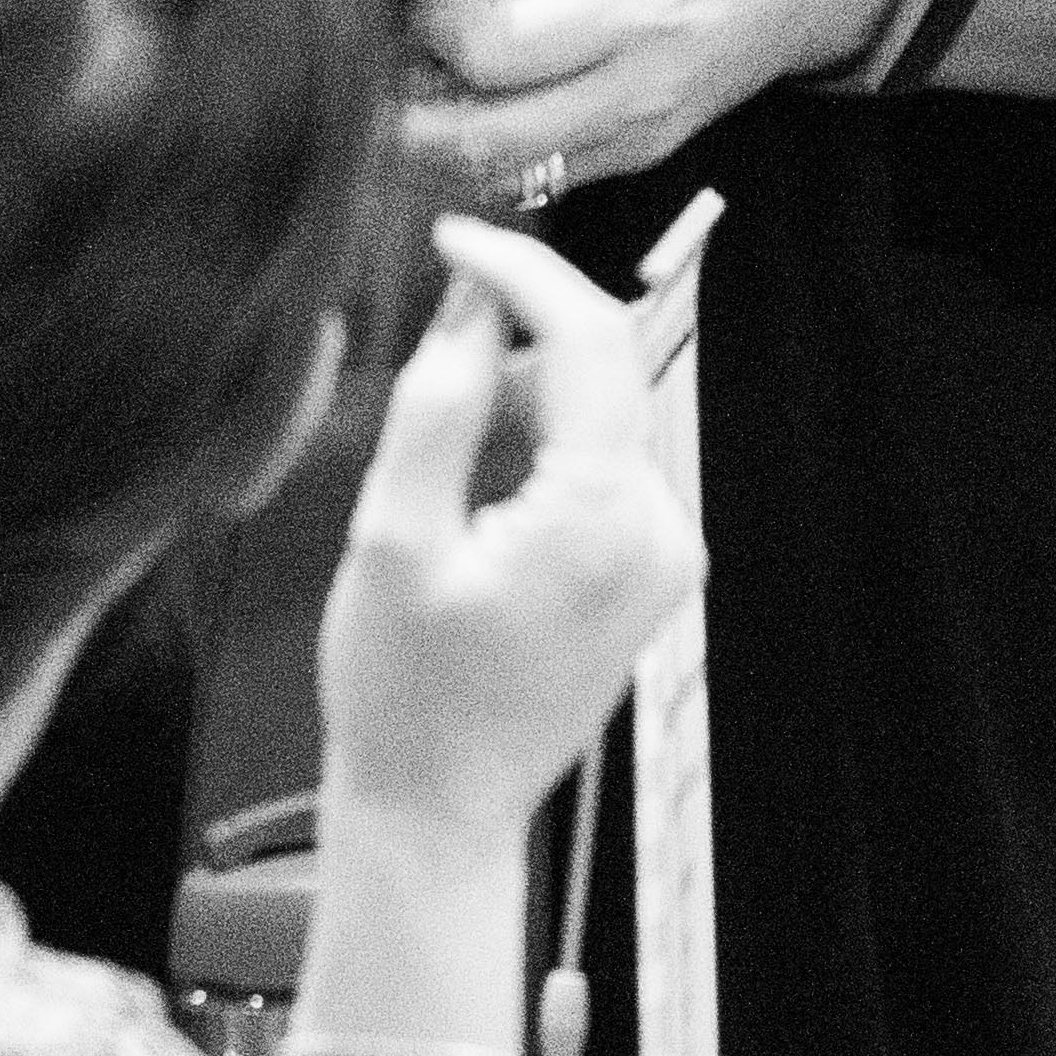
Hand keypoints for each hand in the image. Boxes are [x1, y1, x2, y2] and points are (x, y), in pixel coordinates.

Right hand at [317, 217, 702, 846]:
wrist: (438, 813)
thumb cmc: (404, 696)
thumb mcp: (392, 535)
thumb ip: (439, 400)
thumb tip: (471, 301)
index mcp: (603, 517)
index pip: (588, 336)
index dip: (519, 271)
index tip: (454, 241)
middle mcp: (658, 529)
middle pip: (598, 371)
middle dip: (512, 351)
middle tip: (428, 388)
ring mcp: (662, 555)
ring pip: (594, 416)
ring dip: (520, 410)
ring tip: (445, 491)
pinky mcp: (647, 573)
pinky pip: (600, 467)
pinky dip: (539, 456)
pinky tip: (479, 513)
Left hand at [402, 0, 907, 201]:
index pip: (494, 49)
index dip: (423, 11)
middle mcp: (642, 85)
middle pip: (482, 139)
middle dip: (398, 92)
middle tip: (356, 21)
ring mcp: (642, 131)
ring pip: (501, 173)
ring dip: (429, 132)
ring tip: (381, 59)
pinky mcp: (638, 150)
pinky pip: (536, 176)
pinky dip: (476, 145)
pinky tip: (441, 88)